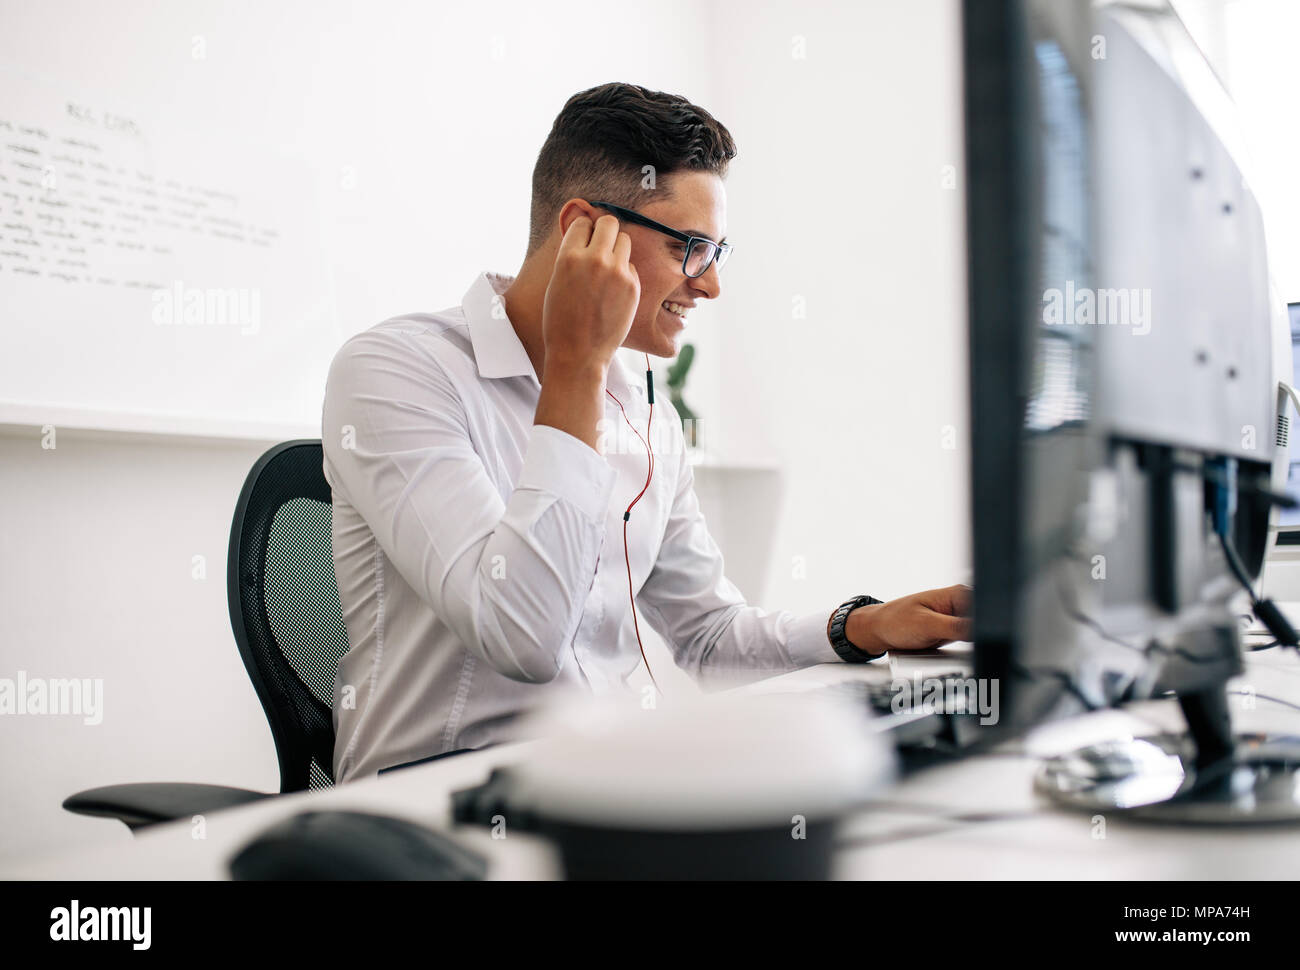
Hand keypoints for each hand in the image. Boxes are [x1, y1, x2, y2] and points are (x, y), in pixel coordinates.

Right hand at [541, 212, 639, 375]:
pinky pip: (631, 265)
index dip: (584, 232)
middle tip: (601, 246)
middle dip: (604, 231)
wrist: (578, 353)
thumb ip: (571, 256)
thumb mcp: (556, 281)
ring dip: (617, 249)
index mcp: (569, 257)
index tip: (584, 242)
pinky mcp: (633, 285)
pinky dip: (624, 273)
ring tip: (607, 269)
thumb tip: (585, 231)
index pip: (583, 222)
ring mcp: (617, 272)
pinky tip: (614, 291)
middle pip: (609, 222)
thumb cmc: (561, 320)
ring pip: (624, 239)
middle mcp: (594, 259)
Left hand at [846, 584, 972, 654]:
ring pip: (976, 635)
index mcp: (957, 595)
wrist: (879, 631)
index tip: (979, 641)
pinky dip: (961, 649)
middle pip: (983, 623)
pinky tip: (944, 647)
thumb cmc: (896, 622)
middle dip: (978, 638)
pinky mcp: (952, 631)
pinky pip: (965, 642)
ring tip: (944, 644)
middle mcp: (959, 604)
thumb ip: (956, 627)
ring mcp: (956, 618)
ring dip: (969, 645)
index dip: (986, 627)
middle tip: (956, 645)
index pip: (984, 610)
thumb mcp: (927, 625)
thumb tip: (981, 630)